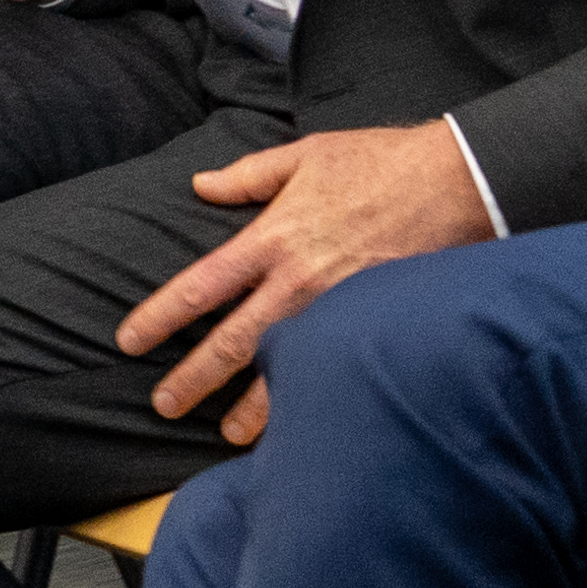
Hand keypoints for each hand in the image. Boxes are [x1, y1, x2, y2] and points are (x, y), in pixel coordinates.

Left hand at [112, 121, 496, 430]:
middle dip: (193, 378)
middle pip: (231, 342)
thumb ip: (249, 175)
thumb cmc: (382, 162)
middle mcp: (297, 279)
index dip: (160, 317)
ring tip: (227, 432)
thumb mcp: (307, 155)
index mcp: (273, 237)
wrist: (456, 181)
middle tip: (164, 404)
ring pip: (281, 367)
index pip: (200, 287)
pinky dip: (310, 396)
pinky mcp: (370, 323)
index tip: (130, 341)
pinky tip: (299, 418)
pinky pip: (329, 367)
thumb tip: (202, 184)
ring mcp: (335, 307)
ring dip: (250, 407)